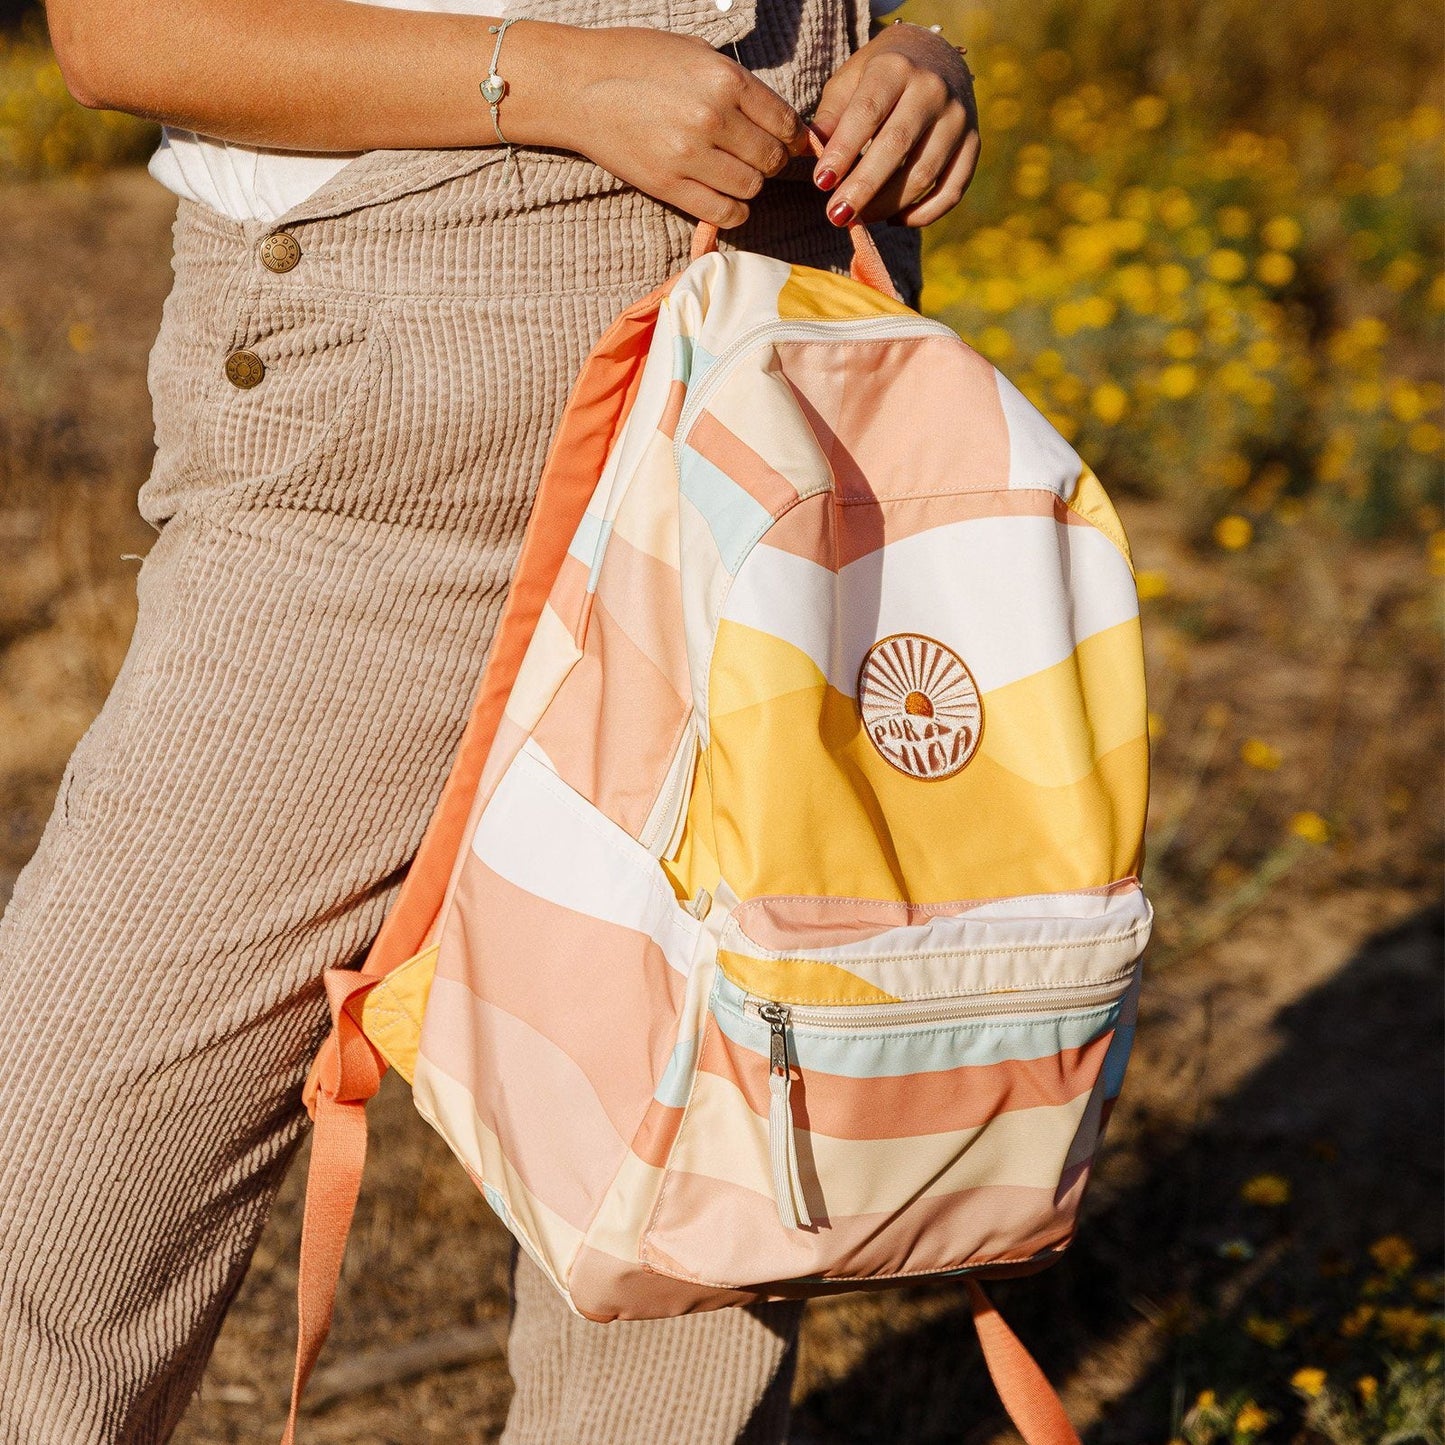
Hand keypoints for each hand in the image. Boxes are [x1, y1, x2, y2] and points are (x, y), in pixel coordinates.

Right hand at [558, 26, 809, 227]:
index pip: (784, 122)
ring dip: (750, 185)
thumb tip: (780, 122)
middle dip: (771, 161)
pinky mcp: (669, 186)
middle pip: (771, 158)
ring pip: (752, 187)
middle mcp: (712, 117)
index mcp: (725, 78)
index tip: (787, 143)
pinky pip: (724, 212)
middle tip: (756, 157)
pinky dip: (733, 210)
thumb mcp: (696, 54)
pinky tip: (725, 198)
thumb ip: (739, 86)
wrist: (578, 86)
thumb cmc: (637, 62)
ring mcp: (690, 155)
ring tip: (733, 173)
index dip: (793, 138)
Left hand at [810, 22, 977, 227]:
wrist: (934, 57)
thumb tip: (815, 152)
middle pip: (896, 147)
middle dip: (863, 187)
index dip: (843, 151)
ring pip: (924, 174)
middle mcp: (933, 89)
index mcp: (896, 67)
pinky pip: (951, 191)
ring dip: (887, 205)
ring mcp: (958, 118)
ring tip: (859, 217)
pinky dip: (922, 214)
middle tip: (836, 215)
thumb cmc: (879, 75)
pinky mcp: (973, 143)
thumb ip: (832, 114)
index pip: (867, 113)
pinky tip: (894, 218)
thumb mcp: (850, 80)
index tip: (821, 182)